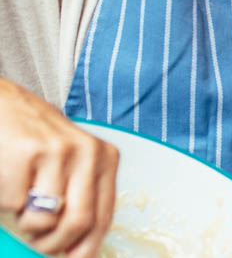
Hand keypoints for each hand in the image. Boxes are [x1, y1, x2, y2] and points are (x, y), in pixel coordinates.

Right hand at [0, 79, 118, 257]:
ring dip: (27, 224)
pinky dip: (7, 204)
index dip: (86, 249)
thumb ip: (80, 199)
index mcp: (105, 158)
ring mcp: (57, 151)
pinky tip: (10, 180)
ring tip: (23, 205)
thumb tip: (80, 251)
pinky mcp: (25, 153)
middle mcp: (87, 152)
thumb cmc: (37, 142)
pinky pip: (15, 204)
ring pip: (44, 219)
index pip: (103, 218)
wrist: (3, 106)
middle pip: (78, 223)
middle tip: (39, 243)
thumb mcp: (71, 164)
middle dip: (54, 245)